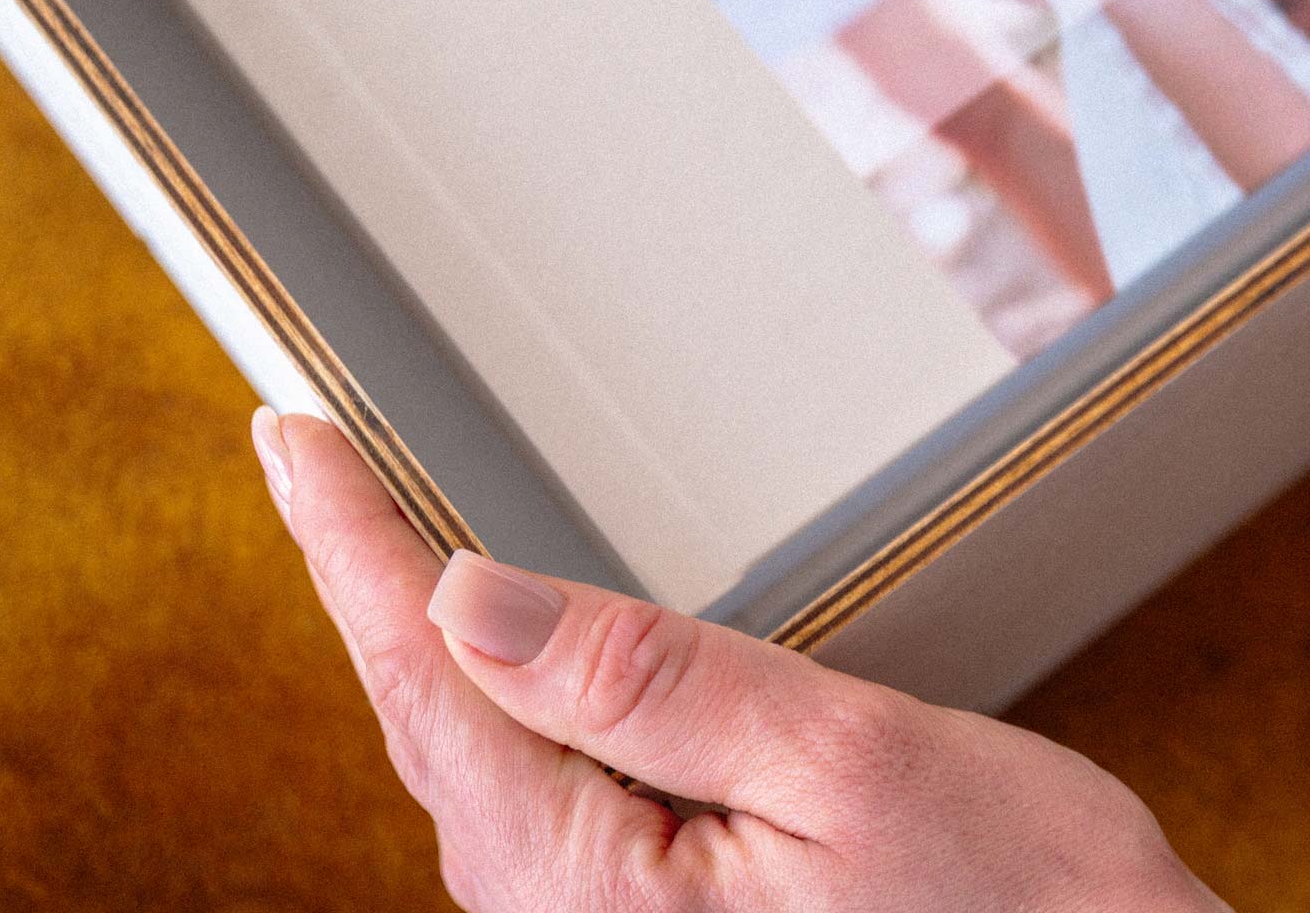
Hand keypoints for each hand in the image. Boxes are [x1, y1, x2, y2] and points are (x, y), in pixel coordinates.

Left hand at [253, 412, 1223, 911]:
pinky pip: (542, 802)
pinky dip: (505, 706)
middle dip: (370, 587)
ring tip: (377, 541)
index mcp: (594, 891)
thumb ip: (649, 684)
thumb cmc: (1013, 907)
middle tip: (313, 461)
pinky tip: (503, 663)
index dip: (356, 545)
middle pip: (437, 725)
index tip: (296, 442)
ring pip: (482, 766)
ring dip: (431, 647)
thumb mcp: (843, 763)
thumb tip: (472, 599)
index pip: (435, 678)